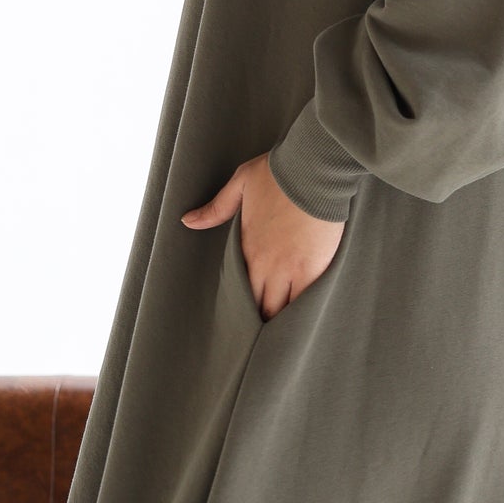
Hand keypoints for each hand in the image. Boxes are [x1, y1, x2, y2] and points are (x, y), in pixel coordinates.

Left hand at [181, 153, 343, 319]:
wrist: (313, 170)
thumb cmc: (277, 174)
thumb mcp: (239, 185)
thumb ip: (215, 209)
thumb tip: (187, 221)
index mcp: (248, 248)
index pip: (240, 289)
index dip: (242, 304)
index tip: (244, 312)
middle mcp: (267, 265)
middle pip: (261, 305)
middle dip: (261, 317)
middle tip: (262, 328)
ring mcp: (292, 269)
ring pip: (282, 309)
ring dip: (280, 318)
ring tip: (282, 332)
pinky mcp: (315, 268)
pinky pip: (306, 301)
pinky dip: (302, 312)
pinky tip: (302, 321)